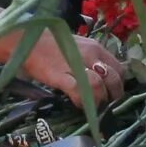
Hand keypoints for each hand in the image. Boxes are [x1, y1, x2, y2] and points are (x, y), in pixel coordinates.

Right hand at [0, 31, 124, 105]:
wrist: (26, 38)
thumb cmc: (51, 44)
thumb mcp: (77, 46)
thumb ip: (91, 59)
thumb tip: (103, 78)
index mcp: (96, 47)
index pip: (119, 68)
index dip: (119, 84)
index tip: (114, 94)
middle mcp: (90, 54)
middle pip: (113, 77)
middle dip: (114, 96)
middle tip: (107, 105)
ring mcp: (75, 64)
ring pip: (99, 85)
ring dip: (100, 100)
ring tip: (94, 108)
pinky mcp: (59, 75)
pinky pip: (78, 91)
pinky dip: (82, 101)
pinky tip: (78, 105)